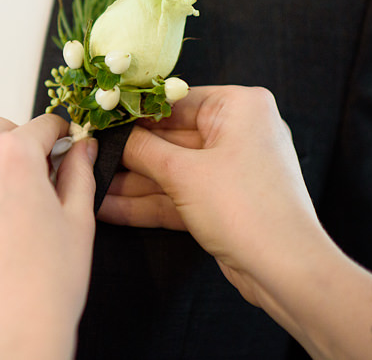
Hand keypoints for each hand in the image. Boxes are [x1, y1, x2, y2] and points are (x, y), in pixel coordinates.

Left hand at [0, 114, 97, 359]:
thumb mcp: (79, 219)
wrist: (8, 334)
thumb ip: (80, 173)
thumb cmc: (43, 286)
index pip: (42, 123)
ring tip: (31, 196)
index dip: (63, 132)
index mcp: (12, 157)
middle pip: (2, 129)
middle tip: (51, 168)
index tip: (71, 141)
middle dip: (26, 140)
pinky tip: (9, 217)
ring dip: (1, 160)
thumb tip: (82, 152)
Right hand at [97, 86, 327, 304]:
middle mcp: (237, 131)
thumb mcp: (183, 172)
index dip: (130, 113)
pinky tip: (107, 207)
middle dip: (126, 153)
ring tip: (86, 184)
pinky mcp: (221, 201)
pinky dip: (147, 202)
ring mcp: (229, 169)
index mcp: (238, 106)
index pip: (172, 101)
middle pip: (168, 136)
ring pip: (170, 169)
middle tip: (85, 155)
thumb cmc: (245, 207)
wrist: (286, 271)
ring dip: (130, 182)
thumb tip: (109, 133)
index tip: (95, 120)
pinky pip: (177, 194)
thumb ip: (141, 149)